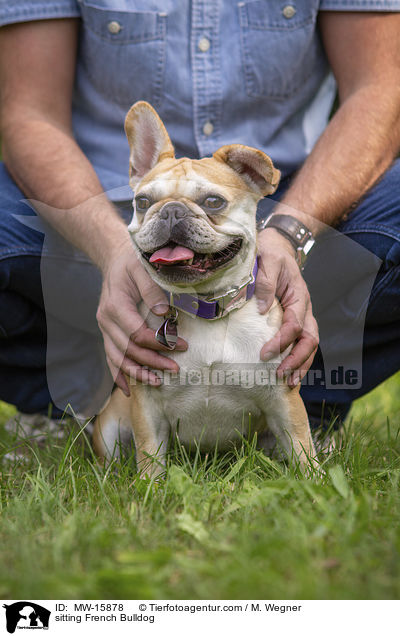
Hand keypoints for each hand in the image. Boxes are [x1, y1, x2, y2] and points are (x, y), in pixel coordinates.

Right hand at [96, 241, 187, 394]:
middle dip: (152, 362)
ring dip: (137, 373)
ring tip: (157, 383)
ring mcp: (104, 328)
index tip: (183, 345)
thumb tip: (164, 313)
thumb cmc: (132, 262)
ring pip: (118, 358)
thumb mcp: (143, 268)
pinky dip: (118, 374)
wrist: (114, 259)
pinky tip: (129, 389)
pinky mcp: (107, 332)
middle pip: (128, 349)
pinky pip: (110, 357)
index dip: (160, 343)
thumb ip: (152, 289)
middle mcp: (106, 320)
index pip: (137, 334)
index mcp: (116, 305)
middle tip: (175, 369)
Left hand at [256, 228, 318, 386]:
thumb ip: (264, 282)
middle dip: (297, 361)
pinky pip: (301, 343)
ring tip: (289, 383)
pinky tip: (288, 373)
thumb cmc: (270, 253)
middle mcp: (304, 309)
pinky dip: (297, 359)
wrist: (278, 247)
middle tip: (281, 376)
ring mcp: (301, 316)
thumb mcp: (267, 260)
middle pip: (310, 340)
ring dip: (301, 365)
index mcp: (299, 297)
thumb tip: (262, 309)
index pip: (295, 325)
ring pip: (309, 345)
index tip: (264, 354)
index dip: (282, 342)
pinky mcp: (294, 320)